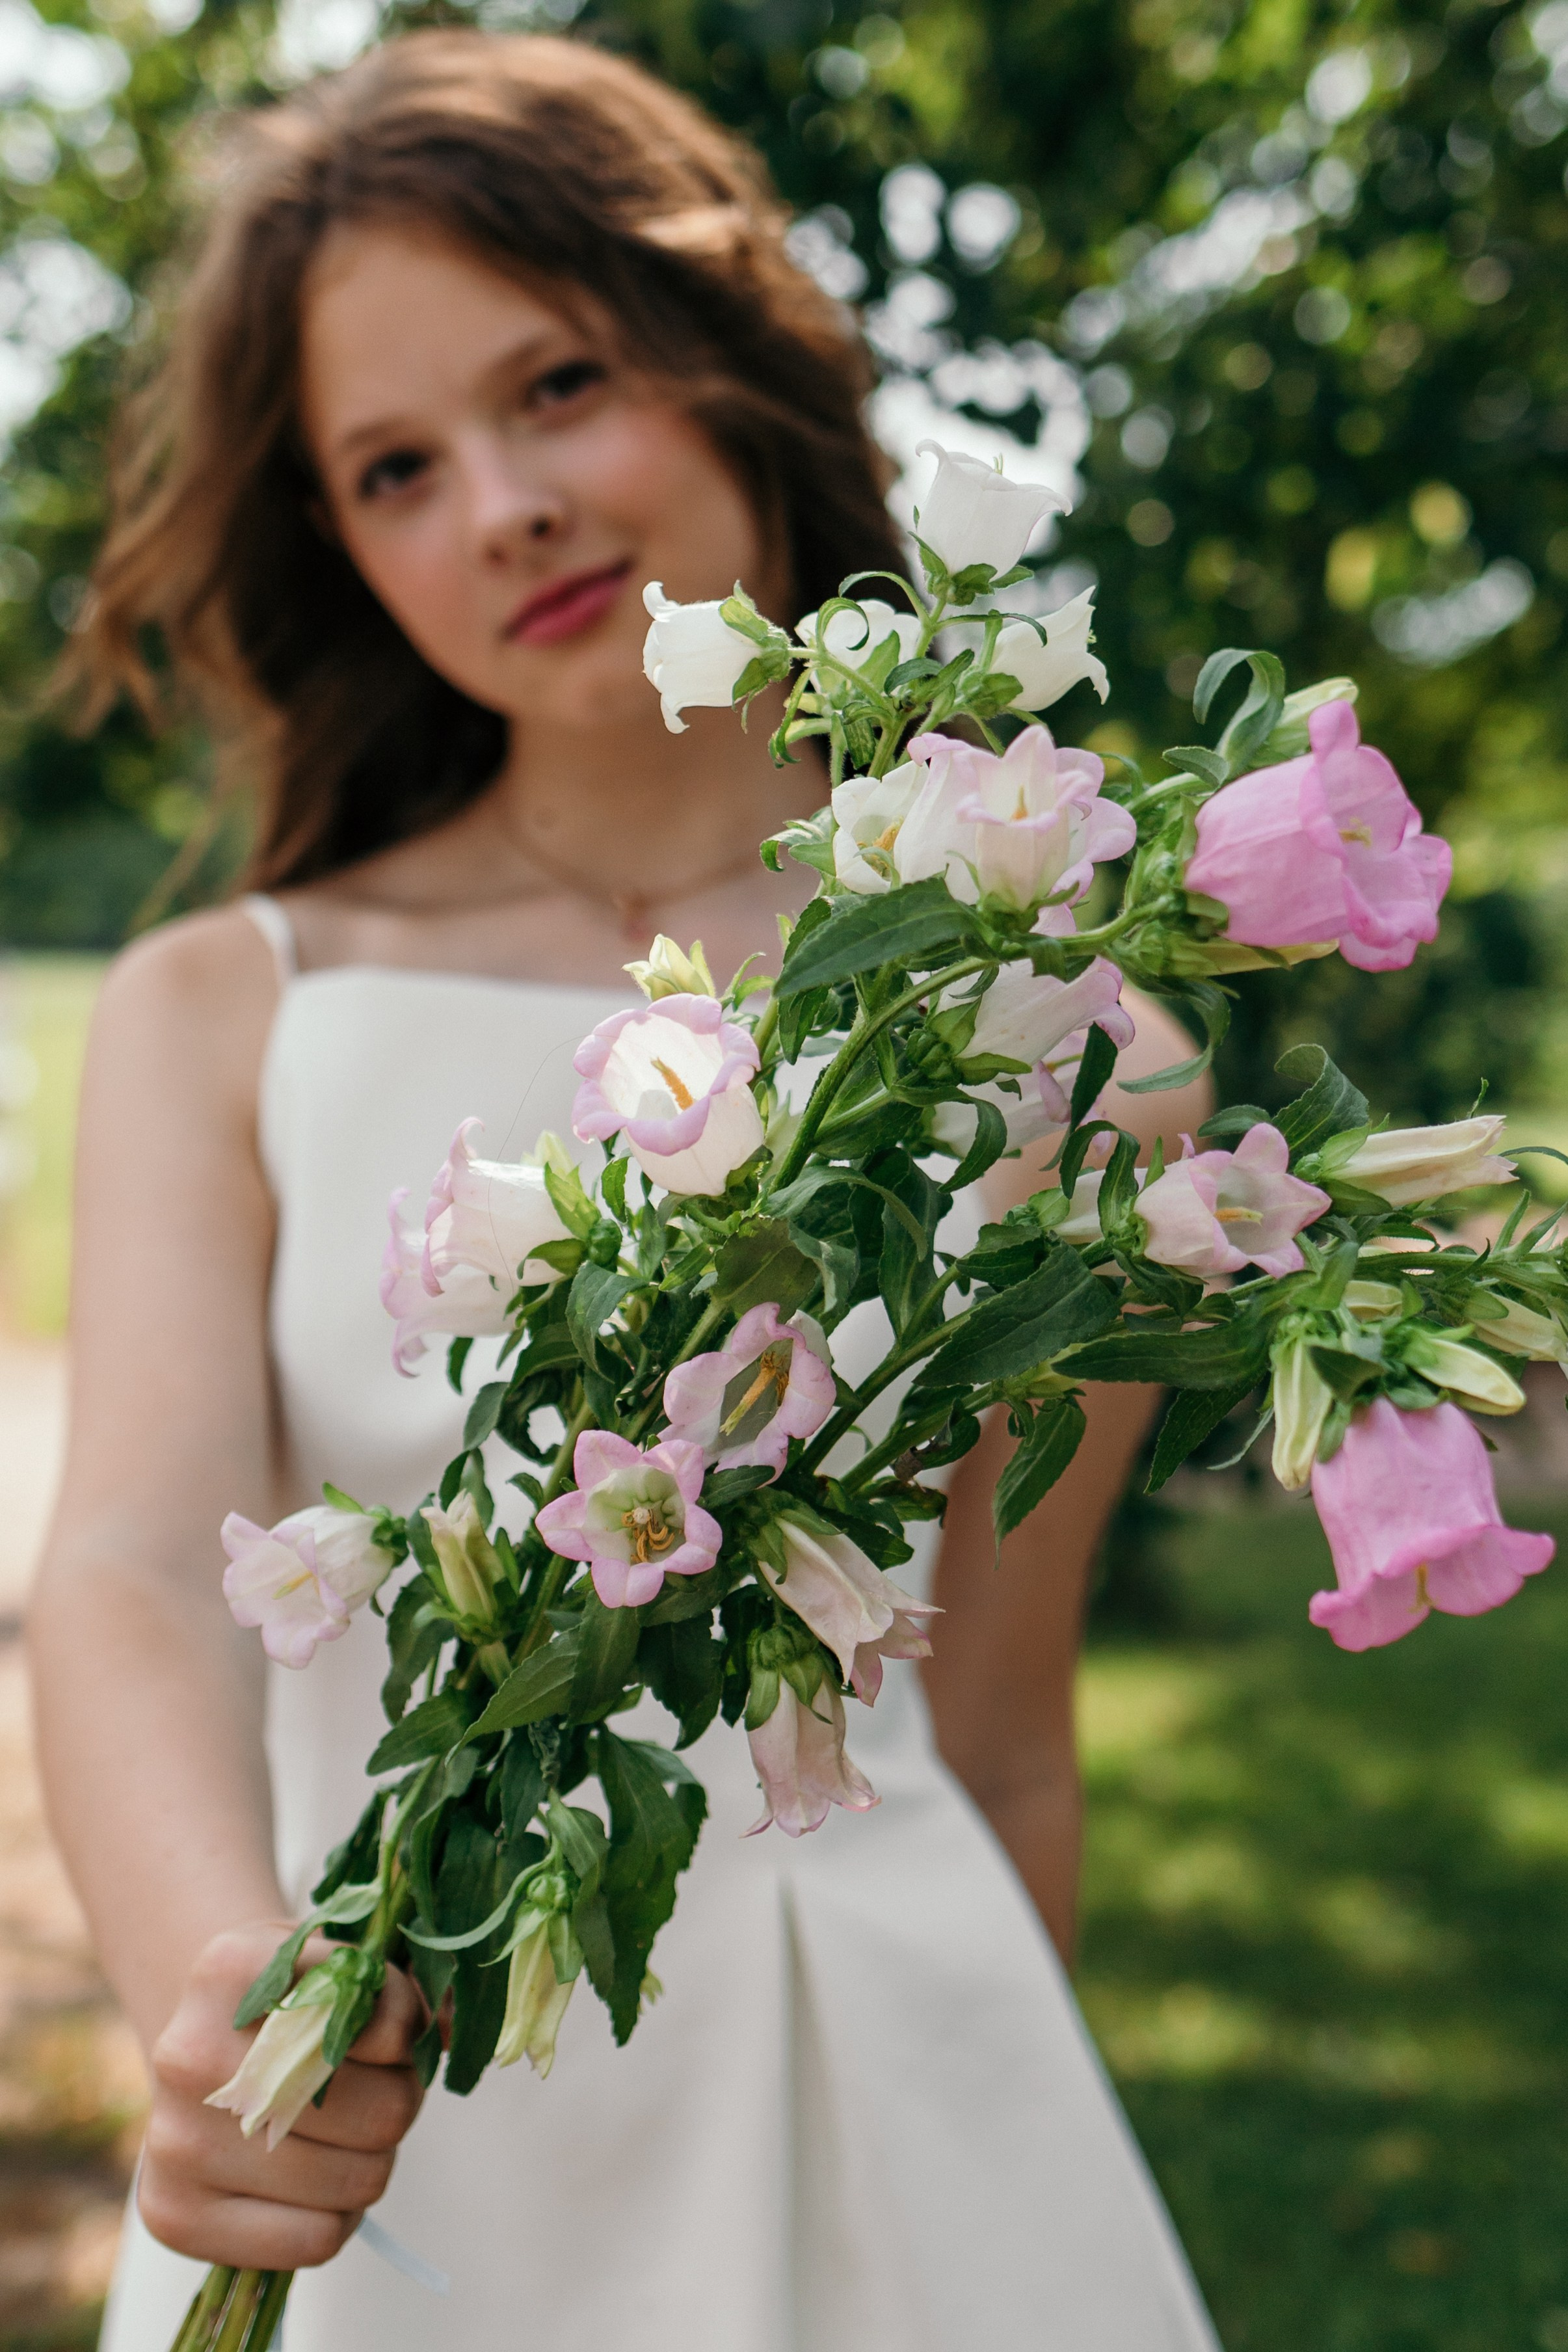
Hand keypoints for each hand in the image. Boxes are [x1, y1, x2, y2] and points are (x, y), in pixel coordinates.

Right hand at [139, 1922, 426, 2268]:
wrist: (192, 2041)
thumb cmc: (289, 2001)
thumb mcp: (341, 1965)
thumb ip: (409, 1994)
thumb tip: (459, 2030)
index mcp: (232, 1968)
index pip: (381, 2021)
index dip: (407, 2031)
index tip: (391, 2031)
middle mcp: (189, 2054)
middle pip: (382, 2113)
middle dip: (398, 2102)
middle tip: (372, 2088)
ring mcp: (173, 2140)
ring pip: (357, 2181)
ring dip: (372, 2160)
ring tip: (340, 2131)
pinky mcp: (174, 2214)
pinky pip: (316, 2239)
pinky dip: (336, 2215)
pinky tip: (310, 2179)